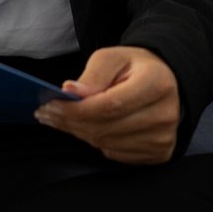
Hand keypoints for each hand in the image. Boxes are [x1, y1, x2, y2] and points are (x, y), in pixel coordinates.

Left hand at [34, 46, 180, 163]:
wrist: (164, 82)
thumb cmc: (135, 68)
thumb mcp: (113, 57)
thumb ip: (93, 74)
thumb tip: (71, 92)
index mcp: (156, 84)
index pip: (110, 105)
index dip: (77, 109)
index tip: (52, 105)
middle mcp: (165, 114)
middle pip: (106, 128)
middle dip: (71, 122)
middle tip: (47, 113)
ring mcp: (163, 137)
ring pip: (107, 143)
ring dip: (80, 133)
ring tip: (63, 120)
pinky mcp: (159, 153)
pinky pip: (115, 153)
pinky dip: (96, 142)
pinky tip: (87, 128)